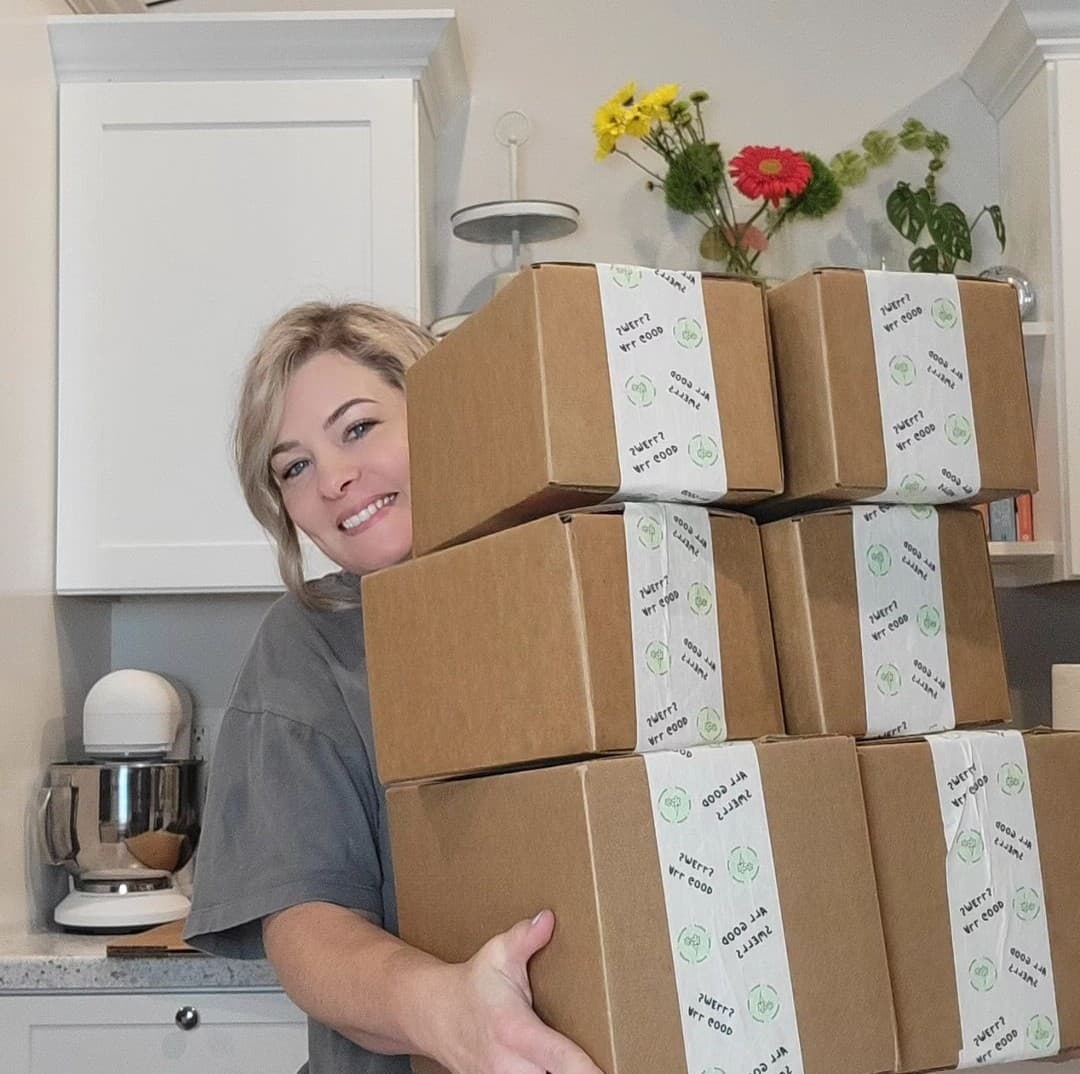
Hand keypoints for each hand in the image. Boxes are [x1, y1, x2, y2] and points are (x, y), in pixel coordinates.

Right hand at [430, 910, 603, 1073]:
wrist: (434, 1015)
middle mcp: (509, 1066)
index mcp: (515, 1031)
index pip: (560, 1058)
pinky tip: (555, 1066)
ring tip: (585, 1064)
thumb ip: (524, 938)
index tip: (607, 1073)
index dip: (585, 1070)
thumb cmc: (472, 985)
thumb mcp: (497, 955)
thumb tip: (548, 919)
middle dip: (578, 1073)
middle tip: (610, 1058)